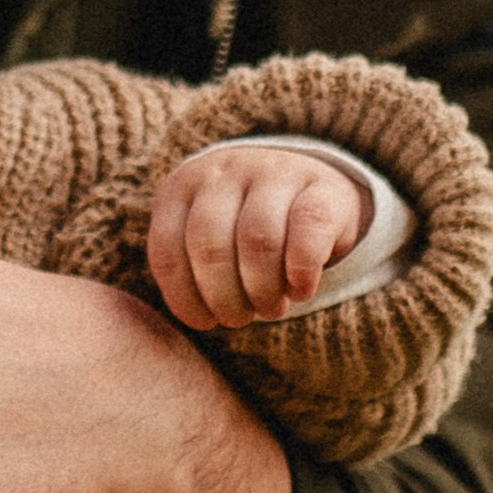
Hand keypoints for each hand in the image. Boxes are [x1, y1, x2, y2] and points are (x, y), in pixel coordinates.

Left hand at [147, 147, 364, 330]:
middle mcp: (224, 171)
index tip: (206, 321)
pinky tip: (301, 291)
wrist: (310, 189)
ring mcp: (275, 171)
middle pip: (210, 247)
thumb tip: (194, 316)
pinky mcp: (324, 186)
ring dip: (262, 291)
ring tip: (270, 308)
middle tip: (239, 319)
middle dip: (224, 298)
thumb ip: (186, 266)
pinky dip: (302, 273)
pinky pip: (308, 231)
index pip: (168, 251)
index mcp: (183, 187)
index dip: (184, 298)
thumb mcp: (205, 238)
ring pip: (258, 240)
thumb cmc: (242, 229)